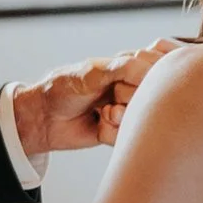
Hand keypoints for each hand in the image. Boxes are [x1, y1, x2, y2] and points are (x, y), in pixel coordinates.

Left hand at [10, 43, 180, 156]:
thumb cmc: (65, 88)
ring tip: (102, 112)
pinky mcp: (123, 132)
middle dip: (127, 96)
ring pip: (144, 117)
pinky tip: (98, 124)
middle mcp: (135, 87)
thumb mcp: (93, 71)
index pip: (158, 67)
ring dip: (119, 116)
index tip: (118, 76)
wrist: (44, 118)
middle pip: (153, 95)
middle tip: (108, 95)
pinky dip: (111, 131)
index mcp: (132, 66)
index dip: (139, 75)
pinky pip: (129, 135)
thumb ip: (125, 68)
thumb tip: (153, 74)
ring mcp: (131, 110)